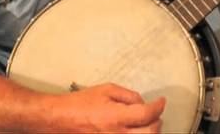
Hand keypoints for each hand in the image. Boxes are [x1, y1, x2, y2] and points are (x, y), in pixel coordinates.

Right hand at [51, 83, 165, 132]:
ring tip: (147, 124)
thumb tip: (142, 103)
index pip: (148, 114)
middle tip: (156, 114)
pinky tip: (134, 131)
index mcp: (116, 117)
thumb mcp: (106, 90)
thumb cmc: (78, 104)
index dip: (159, 106)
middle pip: (150, 133)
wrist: (58, 119)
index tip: (161, 102)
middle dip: (157, 122)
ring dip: (149, 132)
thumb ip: (128, 95)